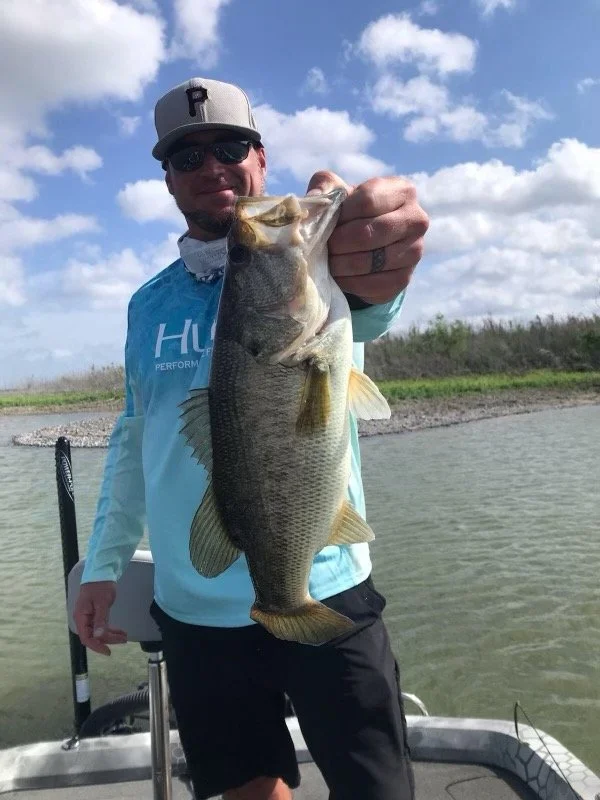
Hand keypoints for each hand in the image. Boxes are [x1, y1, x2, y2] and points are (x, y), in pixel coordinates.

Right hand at [73, 581, 126, 655]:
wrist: (101, 573)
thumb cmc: (100, 586)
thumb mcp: (102, 603)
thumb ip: (100, 620)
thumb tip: (98, 636)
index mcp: (81, 617)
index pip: (86, 637)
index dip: (96, 646)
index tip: (108, 651)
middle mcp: (83, 619)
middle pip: (94, 636)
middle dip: (108, 640)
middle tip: (123, 640)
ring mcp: (89, 617)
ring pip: (99, 631)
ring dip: (111, 635)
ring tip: (125, 637)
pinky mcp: (96, 614)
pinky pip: (102, 625)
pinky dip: (111, 629)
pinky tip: (121, 632)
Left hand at [307, 171, 428, 303]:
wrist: (369, 243)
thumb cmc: (352, 212)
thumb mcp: (338, 192)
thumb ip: (325, 186)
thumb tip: (312, 199)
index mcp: (403, 191)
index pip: (367, 200)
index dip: (341, 214)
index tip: (328, 222)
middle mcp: (416, 220)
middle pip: (369, 233)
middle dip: (339, 243)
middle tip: (325, 247)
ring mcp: (415, 251)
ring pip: (371, 262)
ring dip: (342, 265)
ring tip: (329, 261)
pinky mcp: (405, 278)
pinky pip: (373, 285)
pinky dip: (351, 283)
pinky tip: (341, 276)